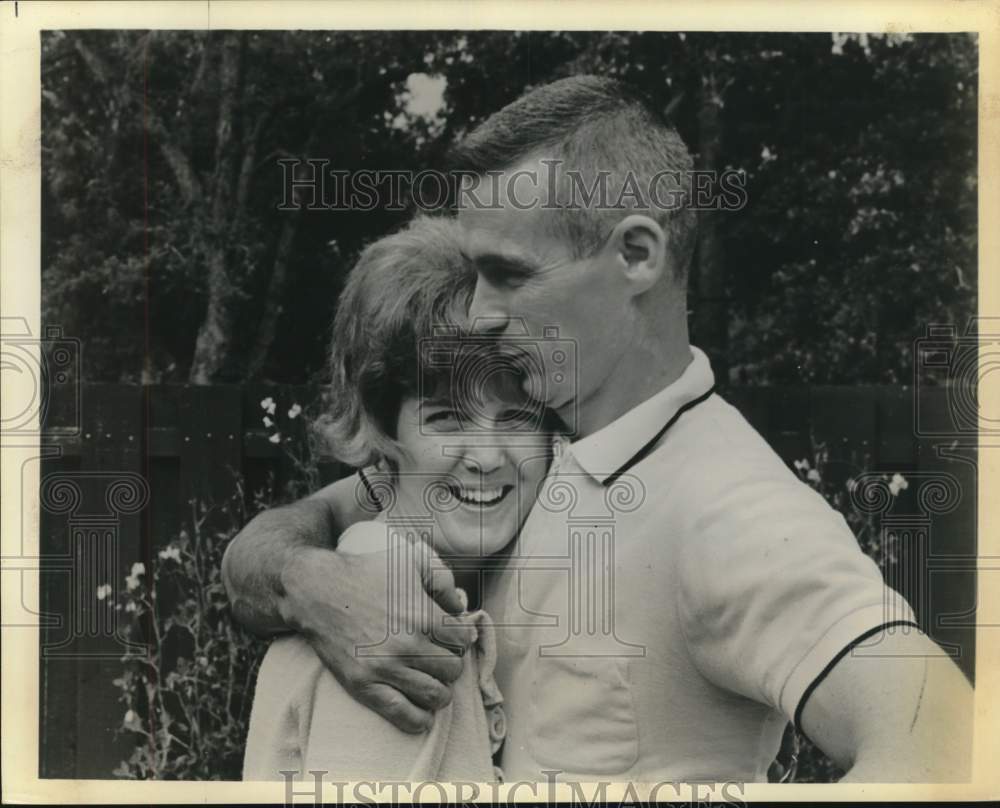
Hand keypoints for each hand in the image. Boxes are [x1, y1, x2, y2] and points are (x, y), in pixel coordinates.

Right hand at [278, 544, 473, 732]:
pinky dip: (420, 719)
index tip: (450, 636)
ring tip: (430, 679)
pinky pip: (404, 716)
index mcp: (423, 615)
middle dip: (450, 662)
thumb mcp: (411, 560)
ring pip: (436, 696)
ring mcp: (385, 668)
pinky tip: (421, 710)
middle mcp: (408, 645)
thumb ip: (444, 580)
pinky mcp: (364, 686)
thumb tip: (460, 608)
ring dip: (439, 689)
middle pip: (453, 670)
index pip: (464, 641)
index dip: (460, 637)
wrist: (317, 590)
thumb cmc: (367, 572)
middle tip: (438, 656)